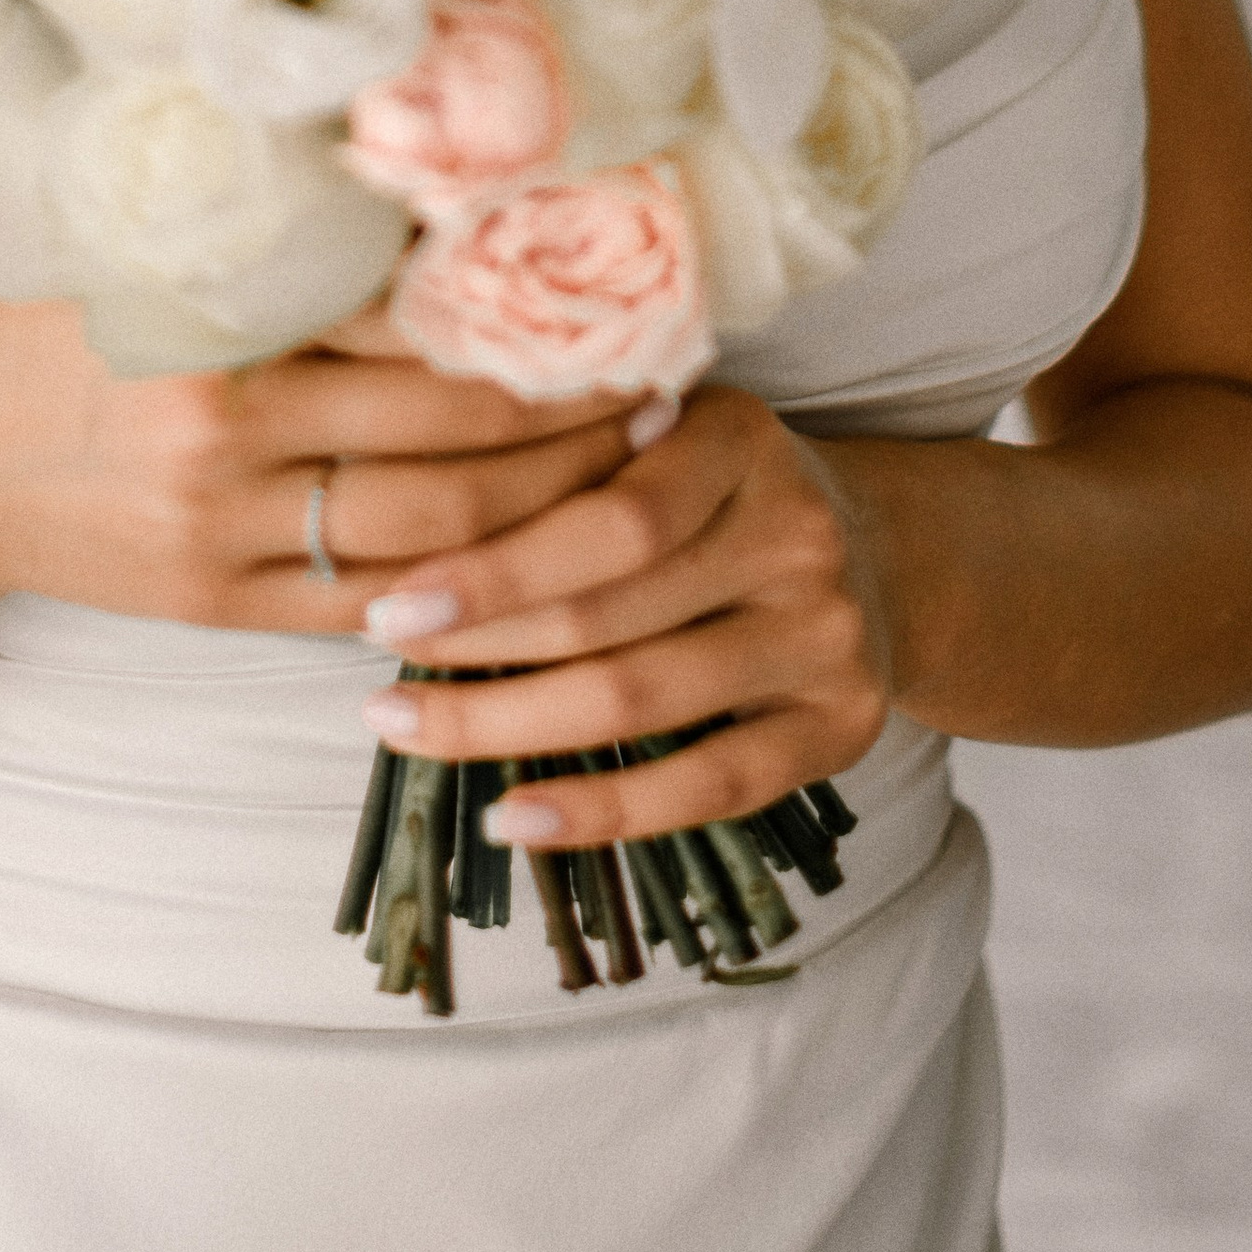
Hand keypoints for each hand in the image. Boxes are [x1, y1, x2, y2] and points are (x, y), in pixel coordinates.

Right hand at [0, 283, 646, 662]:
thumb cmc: (35, 325)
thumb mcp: (138, 242)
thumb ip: (273, 226)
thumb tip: (430, 179)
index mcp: (220, 320)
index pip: (418, 317)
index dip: (532, 309)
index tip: (621, 284)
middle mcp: (227, 434)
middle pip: (455, 433)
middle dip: (575, 414)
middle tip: (667, 377)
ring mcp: (224, 532)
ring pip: (437, 529)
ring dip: (549, 501)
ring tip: (630, 457)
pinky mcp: (217, 604)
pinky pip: (374, 602)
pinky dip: (463, 579)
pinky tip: (534, 547)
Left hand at [345, 384, 891, 846]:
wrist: (876, 551)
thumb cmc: (712, 491)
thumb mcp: (656, 432)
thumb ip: (563, 452)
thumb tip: (394, 513)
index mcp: (739, 438)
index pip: (607, 519)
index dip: (491, 571)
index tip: (387, 604)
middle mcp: (796, 532)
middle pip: (611, 614)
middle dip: (474, 655)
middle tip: (374, 684)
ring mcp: (828, 633)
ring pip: (643, 699)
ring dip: (506, 728)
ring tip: (407, 734)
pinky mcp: (845, 724)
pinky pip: (711, 784)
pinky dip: (603, 811)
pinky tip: (510, 818)